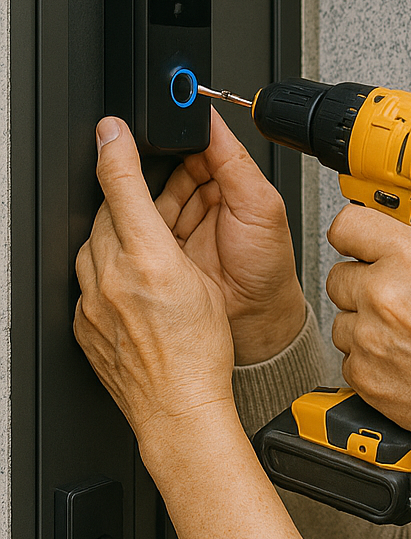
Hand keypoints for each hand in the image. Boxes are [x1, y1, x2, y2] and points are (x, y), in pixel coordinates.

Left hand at [74, 118, 237, 466]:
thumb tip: (147, 192)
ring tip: (143, 247)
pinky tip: (130, 284)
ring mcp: (91, 305)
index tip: (112, 129)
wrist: (179, 409)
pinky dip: (106, 274)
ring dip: (114, 236)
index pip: (120, 189)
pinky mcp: (84, 326)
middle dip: (124, 200)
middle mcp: (109, 281)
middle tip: (150, 196)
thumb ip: (169, 225)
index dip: (117, 152)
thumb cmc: (198, 353)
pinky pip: (89, 284)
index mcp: (144, 262)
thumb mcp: (198, 276)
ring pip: (95, 248)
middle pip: (106, 218)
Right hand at [155, 108, 305, 363]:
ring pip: (146, 193)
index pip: (198, 145)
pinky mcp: (157, 248)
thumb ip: (235, 162)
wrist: (254, 323)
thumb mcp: (260, 206)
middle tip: (140, 153)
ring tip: (134, 185)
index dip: (179, 134)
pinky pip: (136, 224)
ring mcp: (177, 224)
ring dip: (138, 188)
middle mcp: (201, 200)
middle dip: (152, 160)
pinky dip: (130, 217)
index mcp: (229, 182)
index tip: (161, 125)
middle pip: (166, 166)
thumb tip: (212, 119)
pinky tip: (129, 214)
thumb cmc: (268, 269)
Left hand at [325, 206, 410, 467]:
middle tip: (390, 295)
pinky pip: (348, 353)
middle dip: (361, 282)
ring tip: (401, 333)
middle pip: (338, 273)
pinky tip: (400, 357)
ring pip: (341, 316)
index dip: (354, 233)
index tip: (360, 241)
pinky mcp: (360, 372)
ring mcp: (367, 336)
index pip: (348, 225)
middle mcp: (383, 294)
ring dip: (362, 321)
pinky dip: (367, 355)